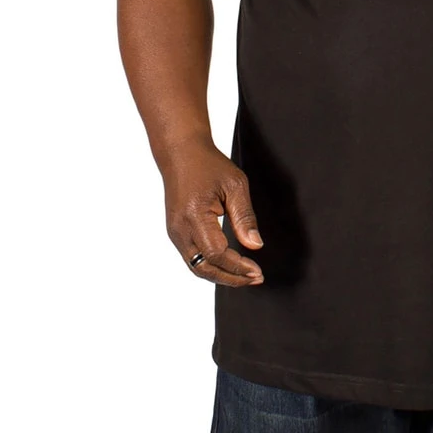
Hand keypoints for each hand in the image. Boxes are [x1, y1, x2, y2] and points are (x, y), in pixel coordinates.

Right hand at [160, 137, 265, 286]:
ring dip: (221, 275)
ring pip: (196, 267)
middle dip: (231, 278)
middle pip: (204, 268)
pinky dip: (211, 266)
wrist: (181, 153)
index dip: (238, 267)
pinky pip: (192, 257)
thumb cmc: (208, 164)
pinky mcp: (175, 232)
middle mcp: (180, 229)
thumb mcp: (235, 185)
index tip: (257, 271)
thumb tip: (255, 246)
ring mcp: (175, 232)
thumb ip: (245, 217)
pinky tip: (228, 265)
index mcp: (194, 217)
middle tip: (255, 279)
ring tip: (245, 276)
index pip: (217, 254)